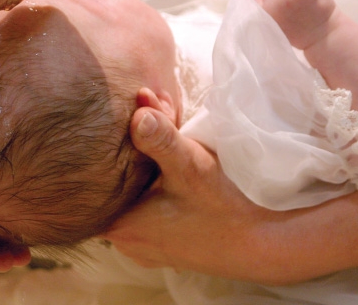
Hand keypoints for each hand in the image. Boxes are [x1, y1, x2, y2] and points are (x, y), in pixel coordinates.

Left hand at [102, 102, 285, 282]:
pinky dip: (156, 183)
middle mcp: (122, 240)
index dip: (114, 142)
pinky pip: (146, 207)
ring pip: (132, 193)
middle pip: (117, 182)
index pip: (98, 177)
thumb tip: (138, 112)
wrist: (259, 245)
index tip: (133, 115)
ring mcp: (141, 246)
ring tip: (164, 126)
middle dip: (134, 145)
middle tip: (155, 111)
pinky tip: (173, 160)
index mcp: (118, 225)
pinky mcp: (160, 244)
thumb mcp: (190, 165)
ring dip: (147, 162)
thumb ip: (161, 138)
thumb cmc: (220, 207)